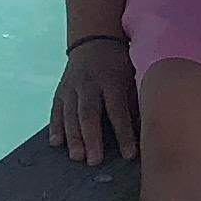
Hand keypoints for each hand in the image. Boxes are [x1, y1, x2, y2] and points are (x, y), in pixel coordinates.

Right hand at [51, 37, 139, 164]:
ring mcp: (72, 87)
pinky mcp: (61, 90)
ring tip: (77, 157)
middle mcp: (89, 84)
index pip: (118, 110)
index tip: (130, 155)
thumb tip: (145, 131)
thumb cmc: (119, 64)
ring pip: (70, 114)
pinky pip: (56, 110)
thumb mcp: (132, 76)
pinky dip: (55, 126)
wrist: (94, 39)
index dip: (124, 133)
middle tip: (94, 161)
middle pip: (89, 113)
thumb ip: (135, 102)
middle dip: (91, 138)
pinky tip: (56, 143)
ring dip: (73, 137)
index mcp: (112, 81)